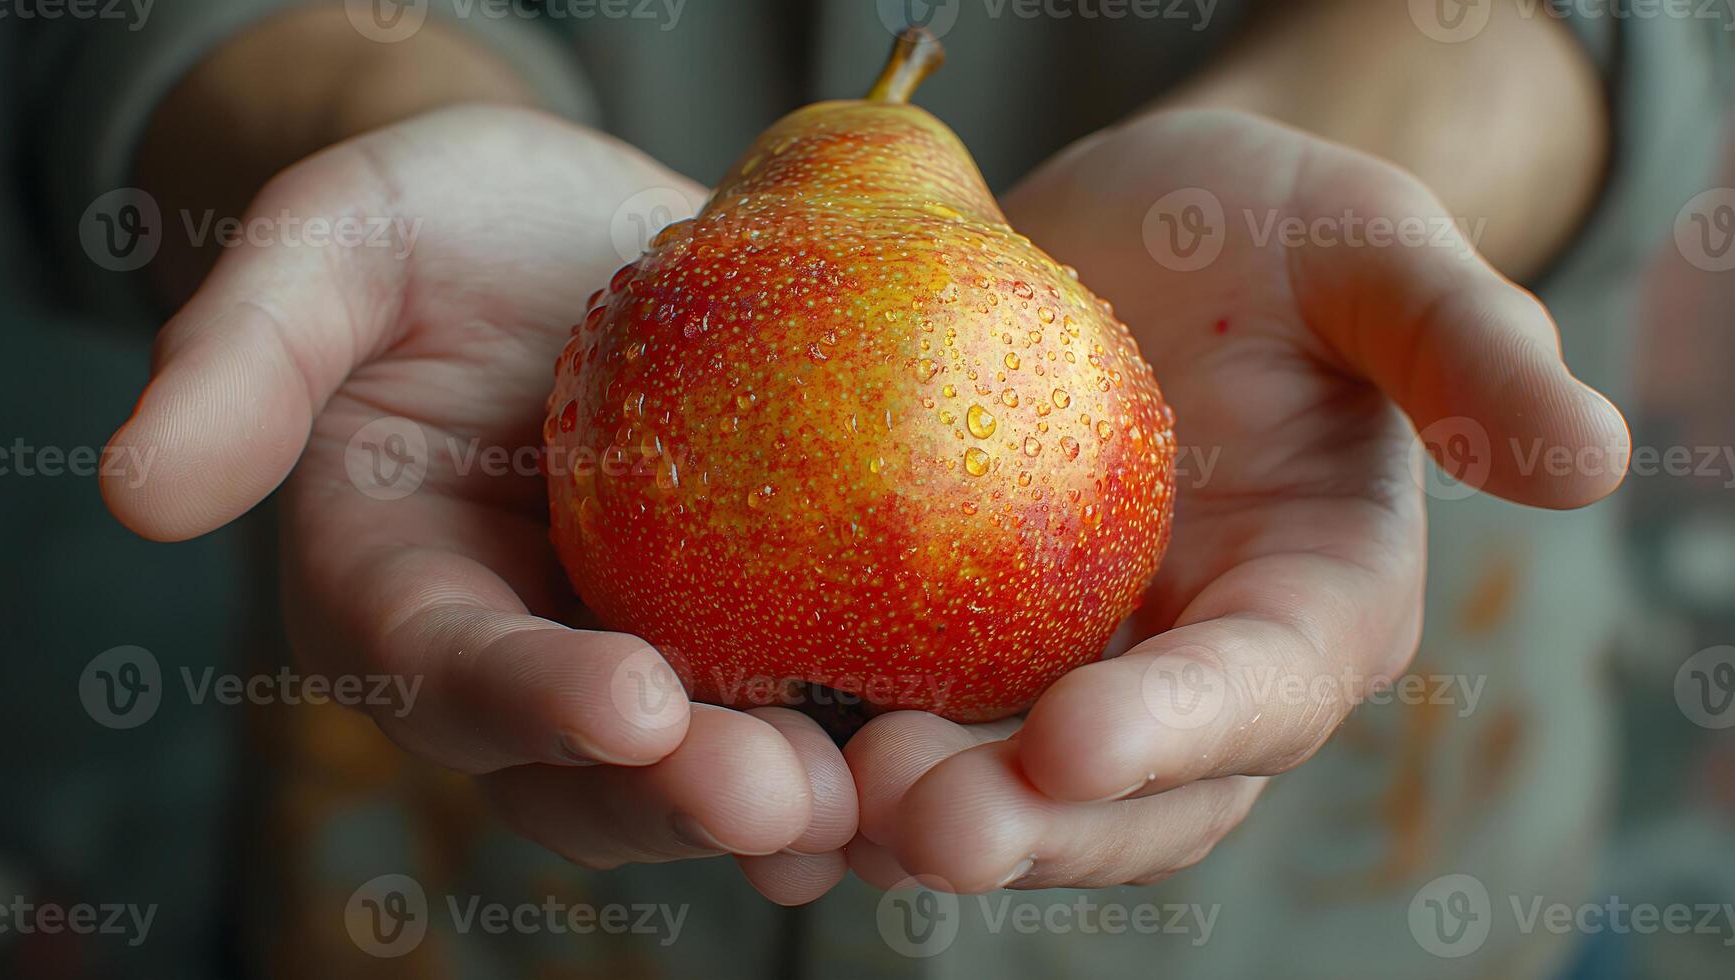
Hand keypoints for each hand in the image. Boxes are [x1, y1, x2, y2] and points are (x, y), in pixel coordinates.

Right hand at [100, 106, 854, 904]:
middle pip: (587, 769)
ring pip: (703, 775)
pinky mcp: (756, 631)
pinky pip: (804, 710)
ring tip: (884, 806)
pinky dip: (867, 742)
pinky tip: (952, 750)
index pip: (449, 671)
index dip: (527, 699)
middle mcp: (524, 659)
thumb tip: (134, 490)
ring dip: (790, 806)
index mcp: (402, 596)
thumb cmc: (458, 222)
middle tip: (785, 801)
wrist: (590, 223)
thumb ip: (244, 352)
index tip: (626, 700)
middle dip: (681, 797)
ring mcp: (646, 657)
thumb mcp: (343, 241)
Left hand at [844, 108, 1628, 891]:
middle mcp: (1188, 675)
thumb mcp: (1363, 249)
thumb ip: (1463, 346)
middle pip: (1125, 798)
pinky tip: (743, 760)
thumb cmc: (1258, 227)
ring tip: (813, 813)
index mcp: (1309, 609)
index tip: (1076, 737)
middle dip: (1029, 829)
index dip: (1181, 729)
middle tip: (916, 820)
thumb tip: (1590, 459)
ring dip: (912, 823)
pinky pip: (901, 725)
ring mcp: (1066, 673)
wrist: (1116, 229)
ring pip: (1003, 796)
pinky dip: (831, 762)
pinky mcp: (956, 648)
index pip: (1262, 694)